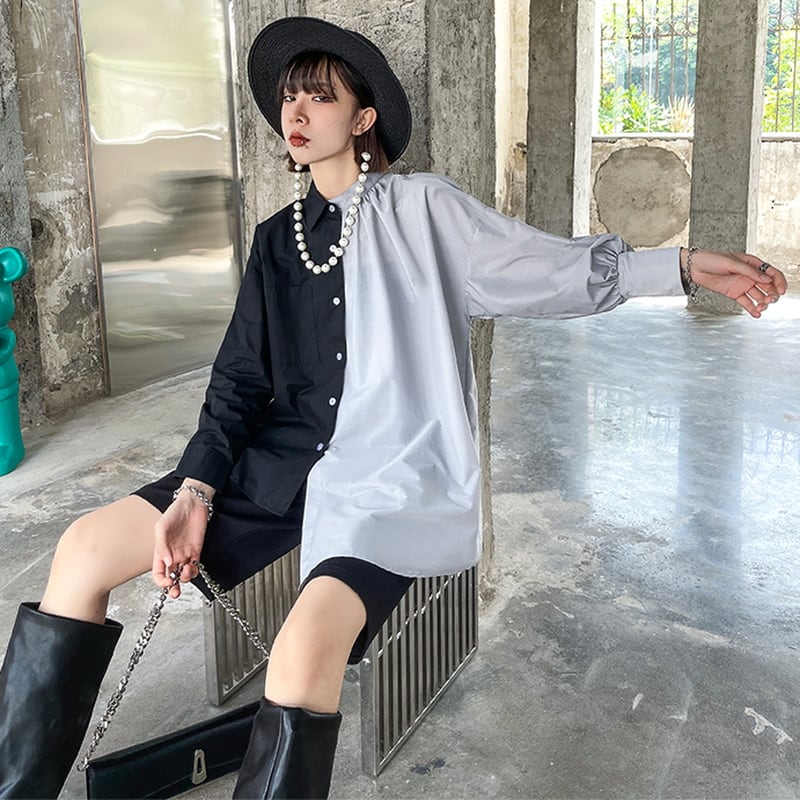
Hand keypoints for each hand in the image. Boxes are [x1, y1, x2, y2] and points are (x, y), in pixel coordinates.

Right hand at [152, 481, 214, 598]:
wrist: (192, 503)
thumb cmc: (174, 512)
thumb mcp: (161, 527)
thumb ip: (161, 545)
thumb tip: (165, 562)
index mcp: (160, 552)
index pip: (158, 572)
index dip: (161, 581)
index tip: (166, 582)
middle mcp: (172, 555)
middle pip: (171, 577)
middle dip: (173, 588)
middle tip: (176, 592)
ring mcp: (185, 554)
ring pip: (183, 574)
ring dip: (185, 578)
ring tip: (186, 571)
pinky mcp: (196, 550)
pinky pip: (195, 566)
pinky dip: (194, 570)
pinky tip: (193, 566)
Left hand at [685, 249, 787, 317]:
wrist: (695, 267)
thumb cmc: (712, 259)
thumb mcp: (732, 263)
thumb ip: (749, 271)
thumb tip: (766, 279)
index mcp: (753, 264)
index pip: (772, 273)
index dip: (779, 282)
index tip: (781, 291)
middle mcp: (750, 275)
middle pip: (768, 286)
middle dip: (772, 294)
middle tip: (769, 300)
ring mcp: (742, 285)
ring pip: (758, 295)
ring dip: (763, 302)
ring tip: (761, 308)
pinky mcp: (734, 293)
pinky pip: (746, 302)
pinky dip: (752, 309)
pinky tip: (756, 314)